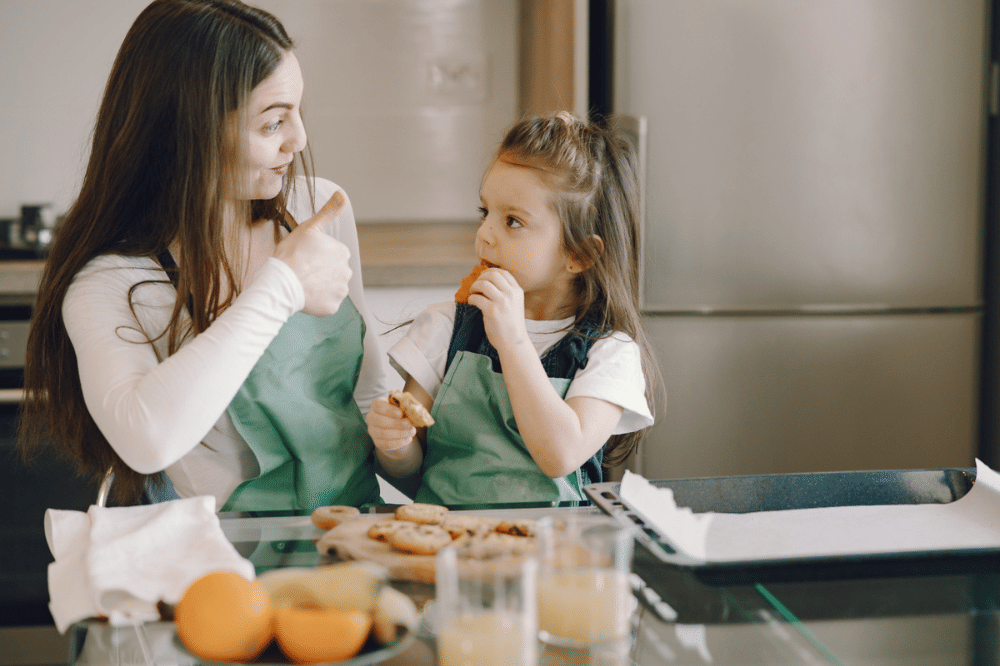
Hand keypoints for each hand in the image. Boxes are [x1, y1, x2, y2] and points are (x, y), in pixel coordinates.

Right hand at [273, 190, 351, 316]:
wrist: (281, 283)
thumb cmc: (292, 254)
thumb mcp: (310, 228)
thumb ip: (328, 212)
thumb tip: (342, 194)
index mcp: (343, 253)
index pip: (331, 255)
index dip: (316, 256)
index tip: (304, 257)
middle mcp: (347, 272)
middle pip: (332, 271)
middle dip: (320, 271)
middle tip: (302, 271)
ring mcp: (340, 291)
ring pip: (329, 287)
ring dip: (319, 286)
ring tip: (302, 282)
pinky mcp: (332, 307)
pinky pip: (326, 303)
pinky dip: (317, 301)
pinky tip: (305, 295)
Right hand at [365, 397, 416, 451]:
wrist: (393, 426)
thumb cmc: (397, 412)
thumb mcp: (399, 405)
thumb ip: (403, 403)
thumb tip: (410, 403)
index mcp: (375, 405)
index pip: (378, 406)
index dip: (389, 410)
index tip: (401, 413)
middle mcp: (371, 418)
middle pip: (380, 421)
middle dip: (397, 423)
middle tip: (410, 425)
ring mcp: (372, 431)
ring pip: (383, 434)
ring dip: (400, 434)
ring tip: (412, 432)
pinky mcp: (377, 442)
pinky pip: (386, 444)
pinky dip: (399, 442)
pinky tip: (408, 439)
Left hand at [467, 267, 528, 351]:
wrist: (514, 342)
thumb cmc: (512, 325)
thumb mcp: (515, 304)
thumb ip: (507, 293)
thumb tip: (489, 282)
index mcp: (517, 291)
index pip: (503, 272)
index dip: (491, 271)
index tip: (484, 276)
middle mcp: (511, 294)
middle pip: (492, 275)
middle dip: (481, 277)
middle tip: (476, 284)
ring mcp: (502, 302)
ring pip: (483, 284)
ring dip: (474, 286)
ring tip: (473, 292)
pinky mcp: (492, 311)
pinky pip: (476, 298)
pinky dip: (471, 298)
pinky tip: (472, 303)